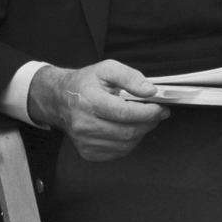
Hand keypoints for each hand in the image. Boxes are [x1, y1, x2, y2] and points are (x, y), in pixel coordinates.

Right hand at [27, 60, 168, 160]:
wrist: (60, 99)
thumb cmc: (85, 83)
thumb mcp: (107, 69)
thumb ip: (130, 77)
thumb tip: (150, 90)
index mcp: (89, 101)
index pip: (125, 113)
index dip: (148, 112)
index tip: (160, 108)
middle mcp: (85, 124)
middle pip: (127, 132)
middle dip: (149, 123)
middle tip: (158, 113)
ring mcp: (85, 141)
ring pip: (125, 144)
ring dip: (141, 133)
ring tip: (143, 119)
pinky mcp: (88, 152)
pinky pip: (118, 152)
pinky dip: (129, 142)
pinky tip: (128, 128)